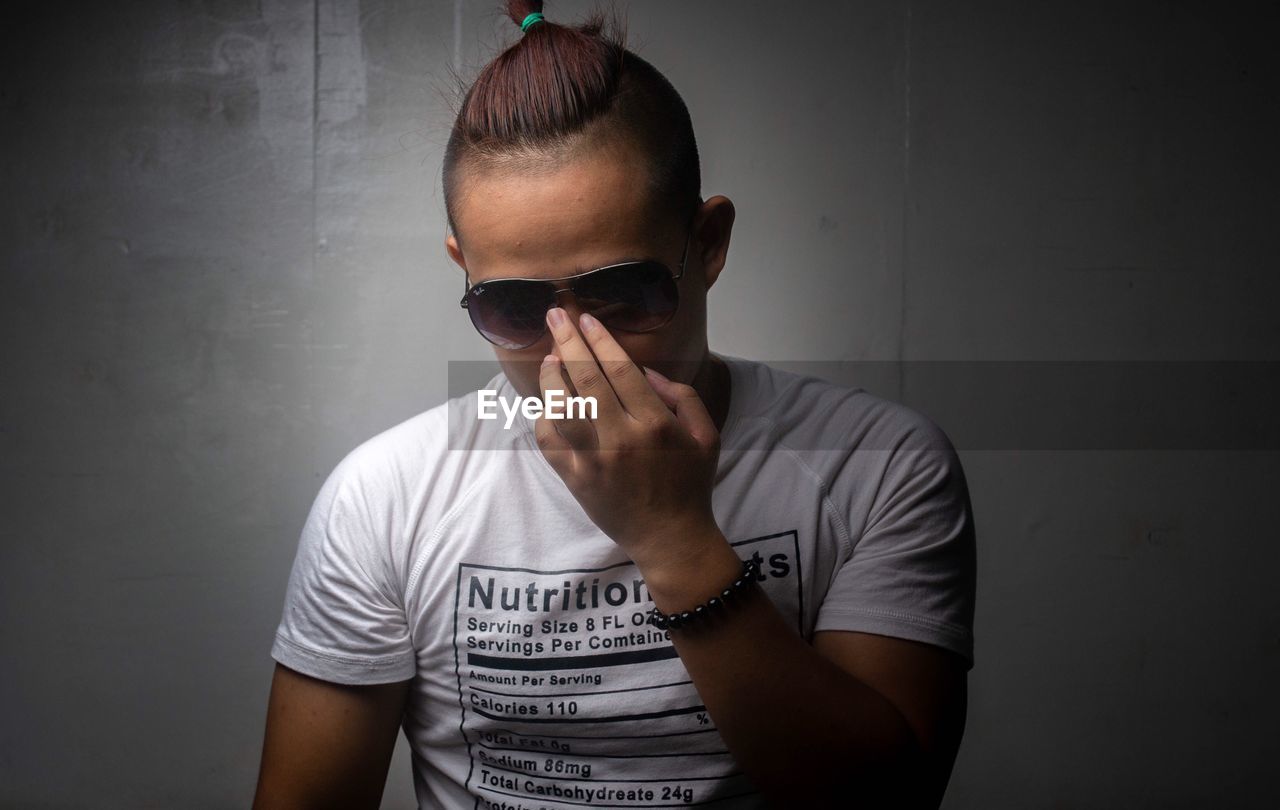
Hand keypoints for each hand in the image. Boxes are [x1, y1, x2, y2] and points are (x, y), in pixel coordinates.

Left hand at [534, 307, 722, 568]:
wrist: (669, 538)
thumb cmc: (690, 484)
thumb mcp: (706, 436)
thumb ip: (683, 396)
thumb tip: (645, 372)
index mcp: (656, 425)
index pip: (620, 370)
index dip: (600, 340)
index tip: (586, 319)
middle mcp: (622, 439)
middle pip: (586, 379)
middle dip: (568, 341)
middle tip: (555, 315)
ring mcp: (593, 461)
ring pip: (561, 407)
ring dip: (550, 376)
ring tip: (548, 356)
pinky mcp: (574, 480)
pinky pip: (549, 441)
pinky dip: (543, 416)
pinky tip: (547, 400)